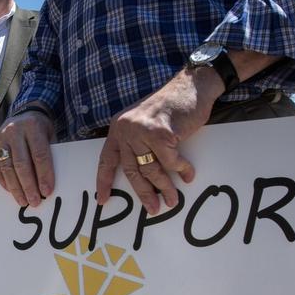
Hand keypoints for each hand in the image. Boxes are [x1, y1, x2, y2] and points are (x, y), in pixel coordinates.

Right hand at [0, 110, 55, 206]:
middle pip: (21, 163)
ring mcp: (1, 137)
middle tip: (34, 201)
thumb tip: (47, 184)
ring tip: (23, 201)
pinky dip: (3, 181)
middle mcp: (15, 130)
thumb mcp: (50, 136)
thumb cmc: (41, 130)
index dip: (43, 175)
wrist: (25, 114)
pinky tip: (11, 191)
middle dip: (28, 185)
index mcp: (33, 126)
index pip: (39, 154)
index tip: (47, 191)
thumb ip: (49, 155)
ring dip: (15, 187)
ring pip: (7, 167)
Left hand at [95, 70, 220, 214]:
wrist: (191, 85)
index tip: (103, 200)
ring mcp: (142, 131)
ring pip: (151, 170)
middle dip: (143, 193)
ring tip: (172, 200)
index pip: (107, 159)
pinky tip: (188, 175)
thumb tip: (144, 175)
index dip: (104, 181)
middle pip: (131, 170)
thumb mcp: (145, 121)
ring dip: (165, 188)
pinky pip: (171, 162)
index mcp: (118, 127)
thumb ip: (138, 142)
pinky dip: (182, 170)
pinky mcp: (161, 134)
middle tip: (153, 209)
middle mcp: (126, 129)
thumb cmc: (171, 106)